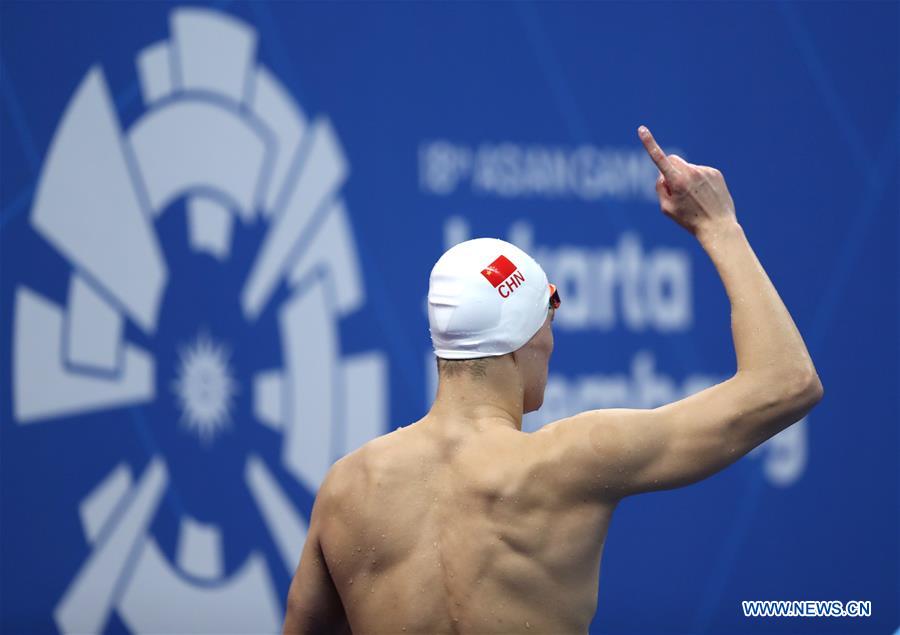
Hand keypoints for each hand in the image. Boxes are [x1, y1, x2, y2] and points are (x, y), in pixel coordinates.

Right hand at [638, 125, 736, 239]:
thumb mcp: (666, 208)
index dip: (649, 143)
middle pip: (673, 160)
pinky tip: (704, 195)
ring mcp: (705, 171)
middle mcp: (692, 172)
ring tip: (695, 198)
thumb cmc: (689, 220)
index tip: (642, 129)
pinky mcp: (715, 173)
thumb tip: (663, 174)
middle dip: (670, 169)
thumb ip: (660, 187)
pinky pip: (700, 172)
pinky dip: (699, 181)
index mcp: (677, 181)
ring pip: (687, 168)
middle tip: (675, 189)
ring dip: (686, 178)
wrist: (718, 227)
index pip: (659, 158)